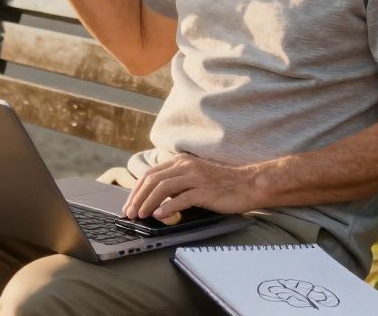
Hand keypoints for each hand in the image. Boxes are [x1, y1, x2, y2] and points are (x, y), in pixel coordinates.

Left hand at [122, 154, 259, 220]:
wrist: (248, 184)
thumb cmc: (221, 184)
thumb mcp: (194, 178)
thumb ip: (176, 183)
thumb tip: (155, 199)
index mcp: (181, 162)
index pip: (150, 174)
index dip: (137, 190)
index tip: (130, 204)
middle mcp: (186, 166)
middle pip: (153, 180)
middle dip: (138, 197)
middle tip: (130, 212)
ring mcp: (195, 177)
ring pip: (163, 187)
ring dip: (148, 202)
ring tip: (141, 215)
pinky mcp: (205, 190)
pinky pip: (182, 198)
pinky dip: (168, 207)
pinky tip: (159, 215)